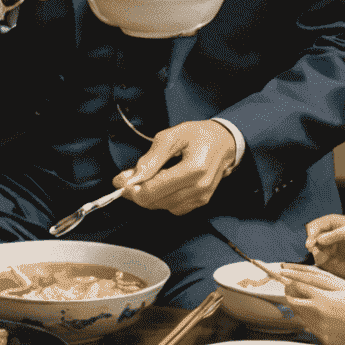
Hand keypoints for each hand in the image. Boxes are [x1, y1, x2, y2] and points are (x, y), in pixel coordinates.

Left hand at [112, 120, 236, 215]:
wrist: (224, 142)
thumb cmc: (199, 136)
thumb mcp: (171, 137)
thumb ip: (150, 159)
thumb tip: (130, 178)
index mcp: (194, 169)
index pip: (153, 190)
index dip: (131, 189)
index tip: (120, 181)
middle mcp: (199, 188)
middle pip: (155, 201)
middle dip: (136, 192)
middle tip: (127, 178)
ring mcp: (201, 198)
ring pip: (162, 206)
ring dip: (148, 195)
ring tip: (145, 178)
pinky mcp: (200, 202)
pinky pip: (172, 208)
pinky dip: (161, 198)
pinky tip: (160, 184)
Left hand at [274, 262, 344, 344]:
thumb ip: (322, 280)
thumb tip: (303, 274)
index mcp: (322, 299)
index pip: (296, 286)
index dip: (288, 277)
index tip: (281, 272)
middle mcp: (316, 315)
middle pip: (292, 301)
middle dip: (290, 292)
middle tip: (294, 286)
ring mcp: (318, 329)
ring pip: (299, 314)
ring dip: (301, 305)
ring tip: (315, 300)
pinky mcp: (322, 339)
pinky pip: (310, 326)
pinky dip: (312, 318)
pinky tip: (327, 315)